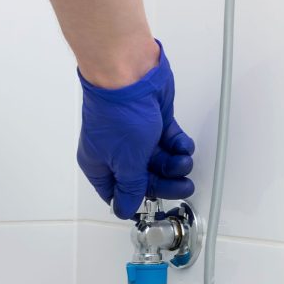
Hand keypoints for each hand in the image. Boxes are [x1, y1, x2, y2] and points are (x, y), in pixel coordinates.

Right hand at [76, 41, 195, 219]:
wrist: (129, 74)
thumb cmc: (118, 113)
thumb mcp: (126, 161)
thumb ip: (130, 188)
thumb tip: (125, 208)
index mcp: (100, 164)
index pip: (118, 193)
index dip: (136, 201)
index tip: (155, 204)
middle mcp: (116, 152)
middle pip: (143, 178)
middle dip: (165, 183)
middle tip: (183, 186)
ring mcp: (135, 136)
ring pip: (159, 160)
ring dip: (175, 164)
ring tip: (183, 161)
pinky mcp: (153, 121)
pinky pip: (169, 141)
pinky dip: (178, 145)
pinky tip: (182, 145)